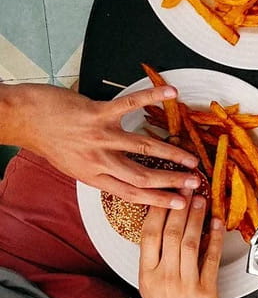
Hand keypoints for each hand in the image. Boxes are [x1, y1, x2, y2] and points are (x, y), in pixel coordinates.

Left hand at [0, 83, 200, 208]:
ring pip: (142, 148)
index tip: (181, 204)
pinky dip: (152, 97)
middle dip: (172, 182)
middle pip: (142, 176)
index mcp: (93, 177)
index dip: (160, 201)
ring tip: (191, 158)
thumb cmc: (48, 141)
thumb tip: (126, 178)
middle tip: (195, 183)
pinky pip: (129, 105)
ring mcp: (99, 136)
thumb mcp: (74, 167)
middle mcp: (98, 160)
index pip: (132, 194)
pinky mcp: (96, 112)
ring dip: (171, 154)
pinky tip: (171, 93)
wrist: (22, 119)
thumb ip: (101, 172)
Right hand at [138, 190, 223, 297]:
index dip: (158, 210)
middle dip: (180, 208)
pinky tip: (217, 224)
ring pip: (191, 243)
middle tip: (187, 189)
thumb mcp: (148, 283)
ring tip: (202, 200)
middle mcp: (164, 277)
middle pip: (172, 234)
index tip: (166, 193)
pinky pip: (211, 259)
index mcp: (146, 273)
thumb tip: (165, 224)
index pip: (149, 234)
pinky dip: (215, 239)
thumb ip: (155, 256)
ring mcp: (185, 284)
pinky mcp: (206, 291)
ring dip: (197, 219)